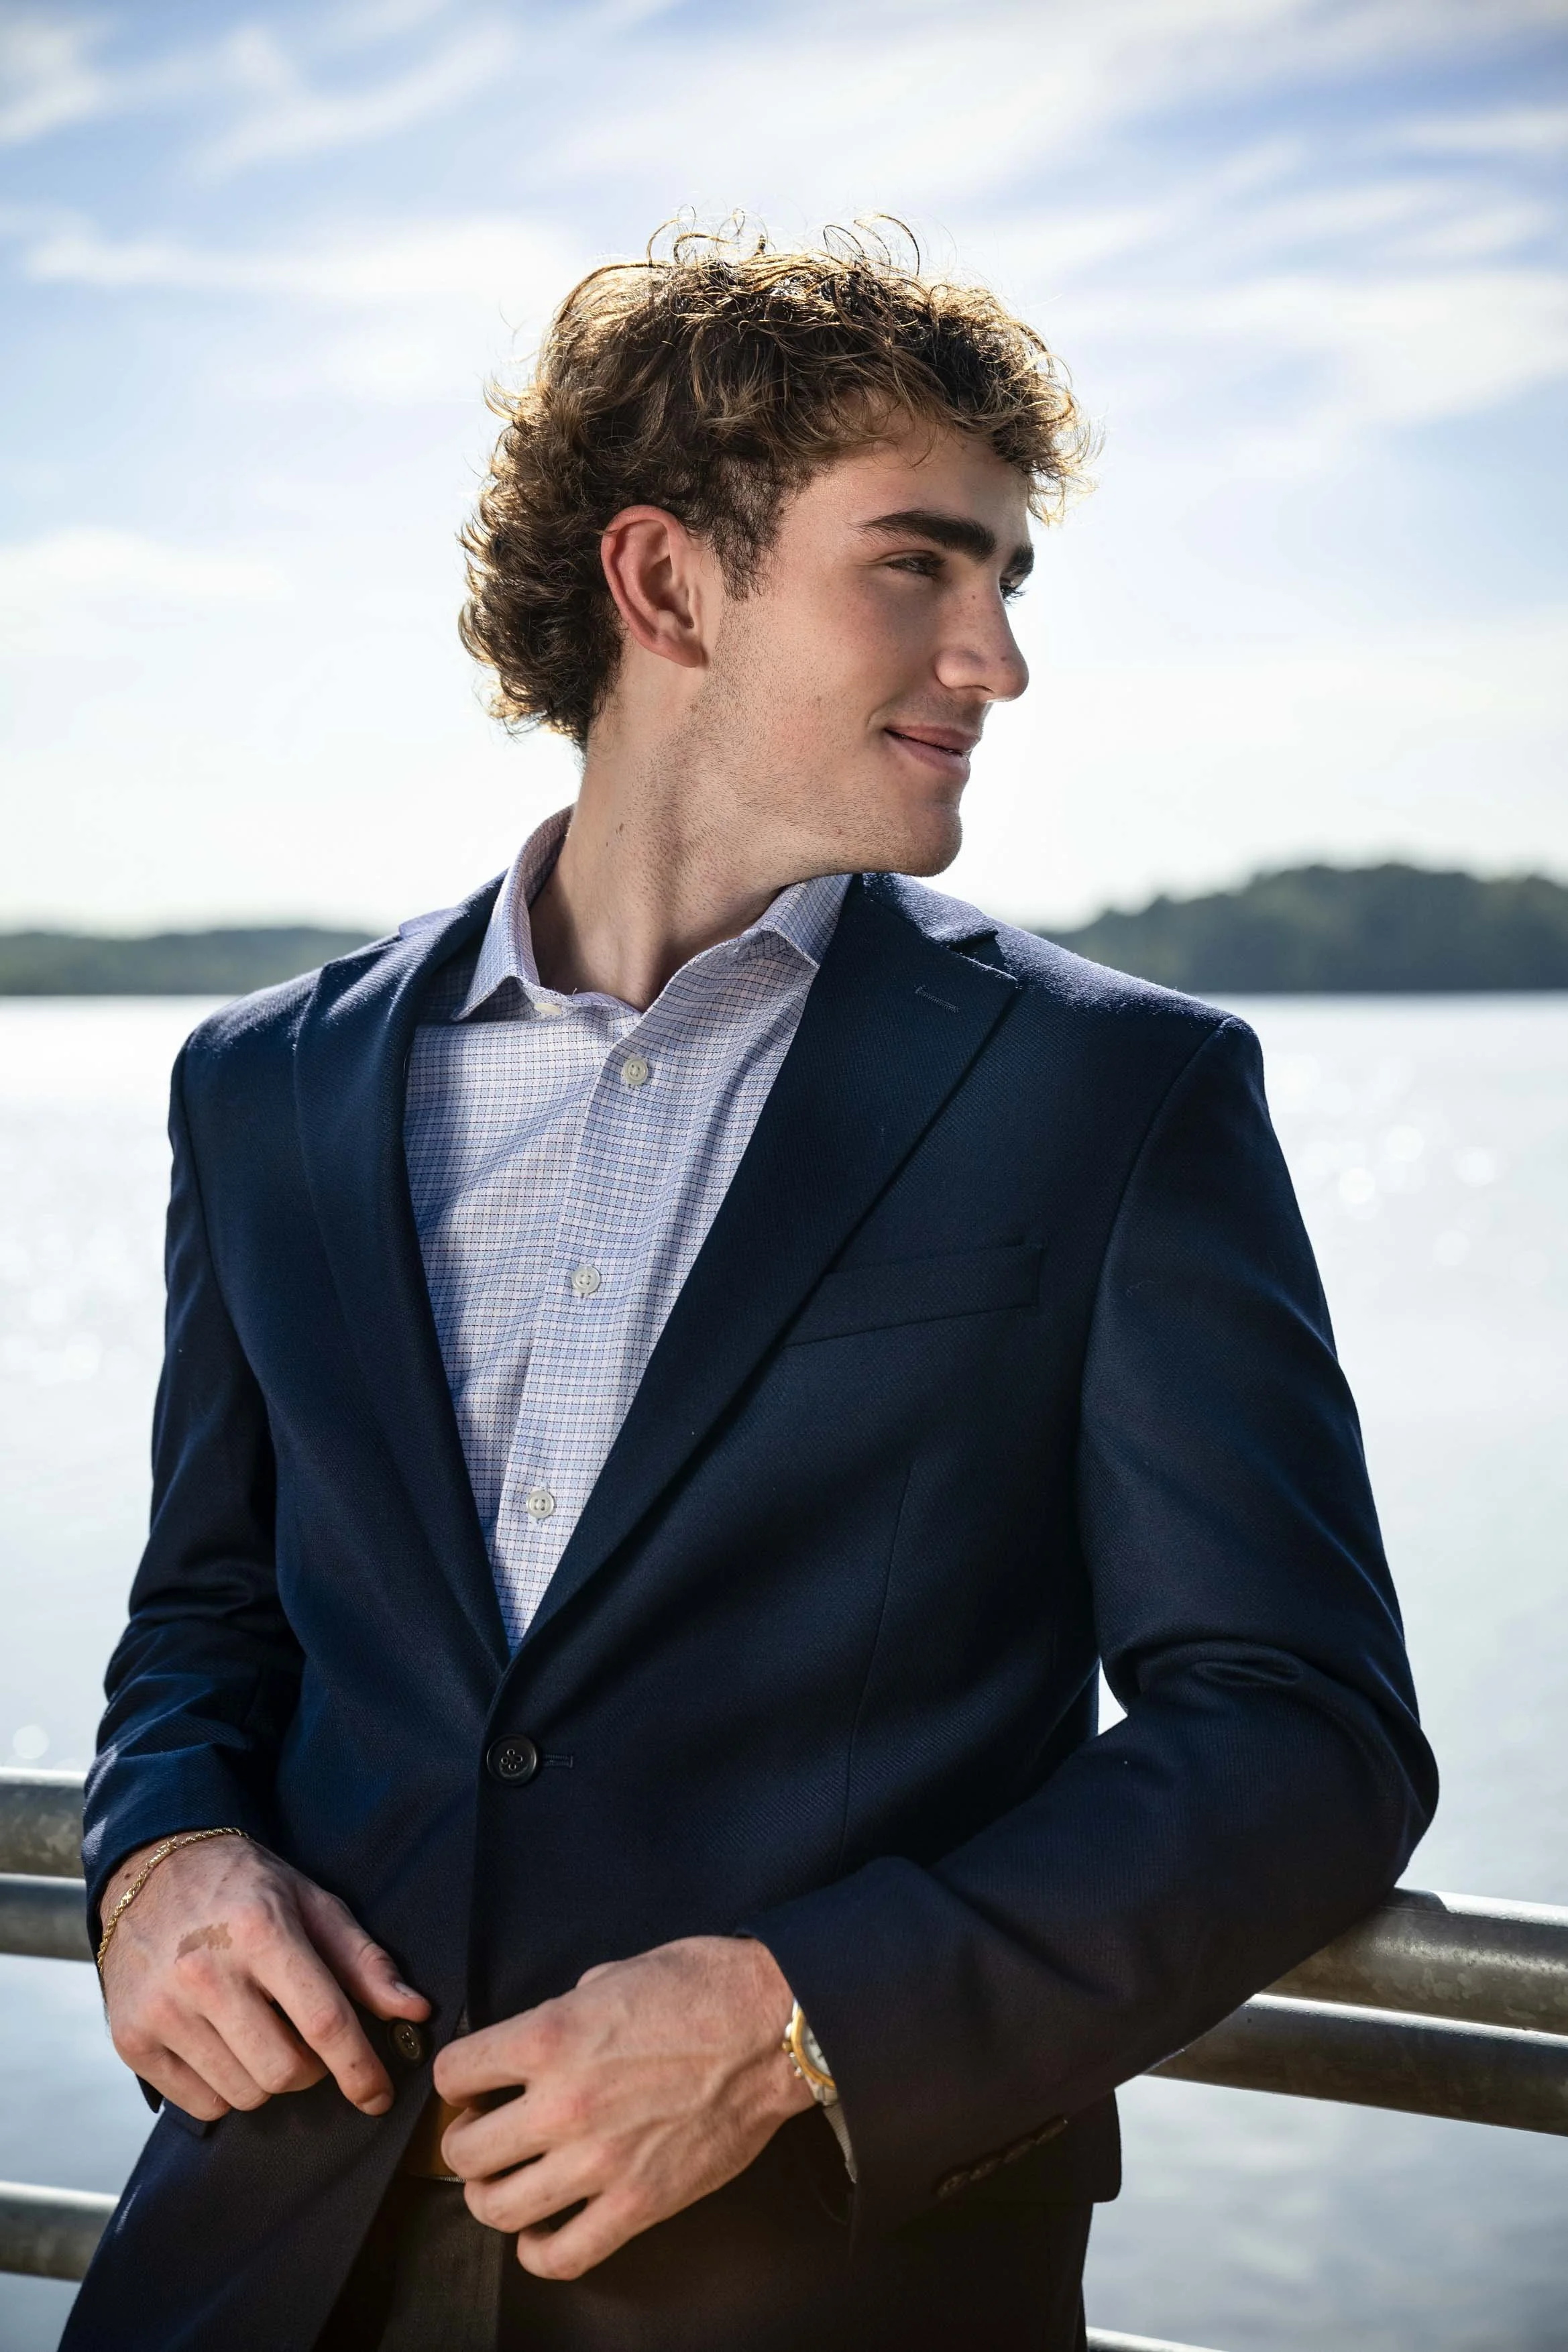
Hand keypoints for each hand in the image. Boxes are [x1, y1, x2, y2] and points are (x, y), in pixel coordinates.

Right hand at [99, 1835, 429, 2124]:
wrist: (151, 1872)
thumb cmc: (243, 1887)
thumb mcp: (312, 1902)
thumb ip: (363, 1960)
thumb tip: (415, 2010)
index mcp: (261, 1931)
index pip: (324, 2021)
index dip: (360, 2068)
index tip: (379, 2096)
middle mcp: (206, 1973)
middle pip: (284, 2071)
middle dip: (312, 2069)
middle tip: (306, 2038)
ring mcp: (163, 2010)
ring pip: (245, 2094)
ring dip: (267, 2078)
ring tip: (261, 2032)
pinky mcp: (132, 2040)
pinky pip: (201, 2104)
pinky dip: (225, 2088)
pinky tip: (224, 2045)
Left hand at [433, 1935, 812, 2279]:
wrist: (773, 2027)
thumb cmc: (701, 1987)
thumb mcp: (613, 1973)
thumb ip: (564, 2008)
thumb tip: (542, 2036)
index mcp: (550, 2037)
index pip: (454, 2073)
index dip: (459, 2078)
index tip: (473, 2083)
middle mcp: (562, 2104)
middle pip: (464, 2150)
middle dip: (466, 2140)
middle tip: (487, 2132)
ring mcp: (599, 2162)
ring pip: (498, 2208)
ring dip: (491, 2196)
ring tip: (507, 2181)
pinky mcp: (638, 2205)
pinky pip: (562, 2254)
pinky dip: (537, 2251)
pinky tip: (540, 2230)